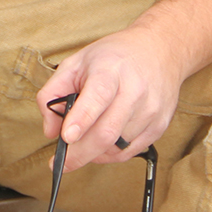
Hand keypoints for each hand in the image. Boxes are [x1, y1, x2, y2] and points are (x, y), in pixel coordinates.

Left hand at [36, 25, 183, 171]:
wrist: (160, 49)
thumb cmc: (115, 56)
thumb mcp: (77, 62)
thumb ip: (54, 92)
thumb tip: (51, 130)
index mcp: (111, 69)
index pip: (98, 96)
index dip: (82, 119)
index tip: (66, 138)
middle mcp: (135, 90)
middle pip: (106, 132)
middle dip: (79, 154)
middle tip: (61, 162)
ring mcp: (150, 110)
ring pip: (116, 148)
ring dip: (94, 153)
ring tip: (84, 142)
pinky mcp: (160, 125)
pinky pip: (129, 153)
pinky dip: (110, 155)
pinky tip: (102, 144)